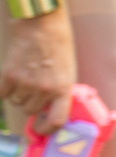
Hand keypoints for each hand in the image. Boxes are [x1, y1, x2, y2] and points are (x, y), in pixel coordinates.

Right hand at [0, 7, 75, 133]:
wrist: (42, 26)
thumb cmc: (58, 46)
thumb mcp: (68, 71)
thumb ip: (59, 91)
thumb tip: (48, 110)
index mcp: (63, 88)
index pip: (57, 120)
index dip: (47, 129)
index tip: (40, 130)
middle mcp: (45, 89)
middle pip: (30, 110)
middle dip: (32, 102)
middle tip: (34, 87)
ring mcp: (26, 83)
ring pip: (16, 102)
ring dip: (19, 93)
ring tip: (27, 75)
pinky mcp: (8, 76)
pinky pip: (2, 94)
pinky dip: (5, 88)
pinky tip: (12, 76)